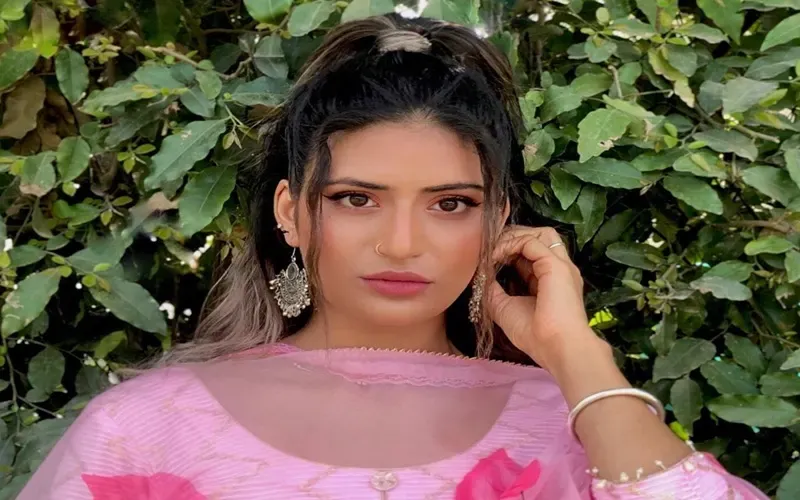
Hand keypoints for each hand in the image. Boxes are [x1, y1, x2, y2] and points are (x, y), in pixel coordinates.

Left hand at [485, 226, 601, 370]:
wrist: (556, 348)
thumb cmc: (534, 334)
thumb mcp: (505, 308)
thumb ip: (494, 289)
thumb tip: (480, 274)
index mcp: (550, 279)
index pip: (530, 252)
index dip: (507, 250)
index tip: (486, 258)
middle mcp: (558, 268)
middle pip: (537, 236)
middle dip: (510, 238)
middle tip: (488, 249)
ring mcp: (560, 264)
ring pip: (538, 233)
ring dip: (512, 237)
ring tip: (492, 250)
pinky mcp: (555, 264)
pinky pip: (529, 242)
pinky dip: (509, 245)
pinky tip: (494, 256)